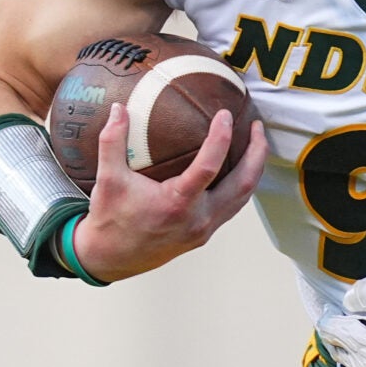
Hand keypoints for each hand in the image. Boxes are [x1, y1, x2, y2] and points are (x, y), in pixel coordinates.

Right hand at [70, 105, 268, 281]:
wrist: (112, 258)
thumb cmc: (110, 220)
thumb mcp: (108, 180)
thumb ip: (112, 141)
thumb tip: (119, 108)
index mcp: (176, 203)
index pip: (209, 167)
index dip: (221, 138)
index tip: (225, 116)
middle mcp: (198, 218)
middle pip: (244, 183)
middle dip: (257, 153)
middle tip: (257, 126)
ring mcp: (205, 228)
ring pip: (243, 197)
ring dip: (254, 169)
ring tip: (255, 143)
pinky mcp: (205, 234)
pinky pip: (233, 207)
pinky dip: (242, 185)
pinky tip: (239, 168)